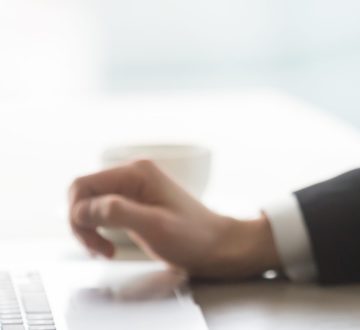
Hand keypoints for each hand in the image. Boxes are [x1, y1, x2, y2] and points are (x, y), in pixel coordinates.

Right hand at [68, 160, 280, 279]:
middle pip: (83, 194)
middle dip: (82, 224)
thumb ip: (118, 213)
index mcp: (136, 172)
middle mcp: (133, 173)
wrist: (217, 246)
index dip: (77, 215)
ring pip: (90, 204)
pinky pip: (102, 211)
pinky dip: (99, 230)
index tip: (94, 241)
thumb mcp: (154, 227)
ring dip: (89, 229)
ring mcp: (134, 186)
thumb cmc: (192, 238)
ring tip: (104, 251)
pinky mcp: (135, 201)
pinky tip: (109, 246)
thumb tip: (84, 207)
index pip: (82, 186)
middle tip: (98, 250)